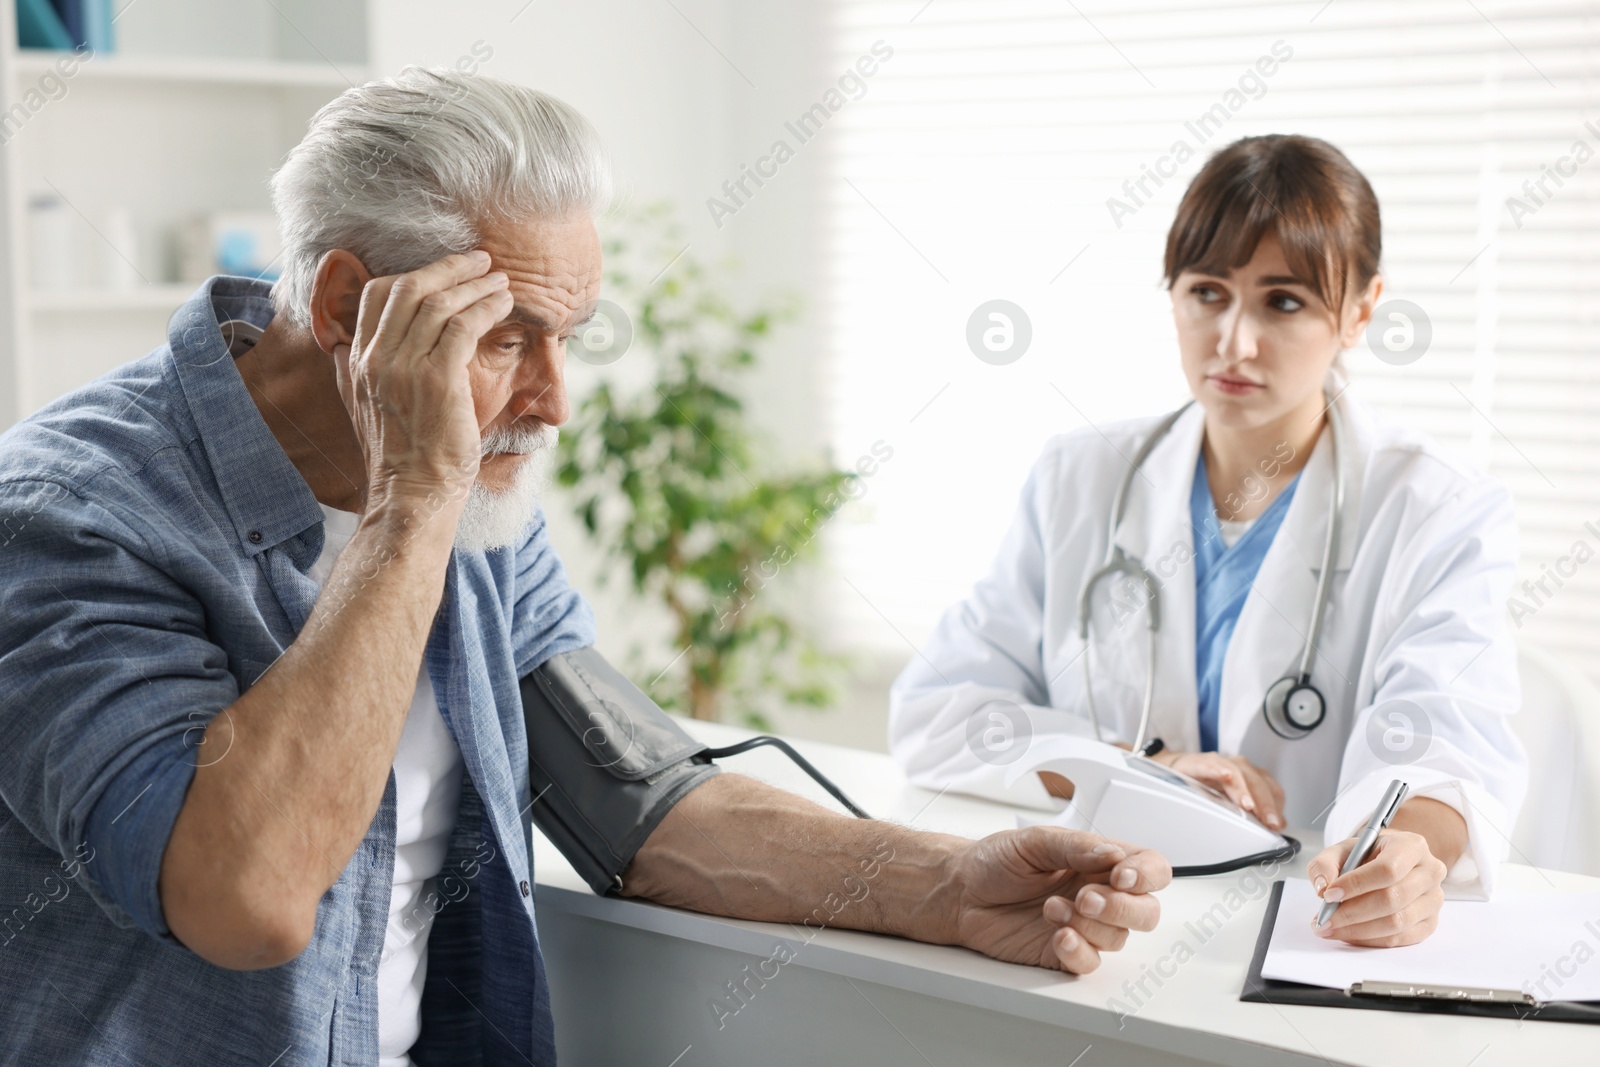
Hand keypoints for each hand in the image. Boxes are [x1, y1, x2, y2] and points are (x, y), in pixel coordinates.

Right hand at [336, 250, 512, 506]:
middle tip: (482, 261)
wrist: (412, 496)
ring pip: (439, 302)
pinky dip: (485, 307)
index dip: (414, 274)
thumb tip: (346, 348)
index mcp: (358, 361)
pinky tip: (503, 305)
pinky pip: (462, 325)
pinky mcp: (437, 380)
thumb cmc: (401, 457)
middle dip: (449, 267)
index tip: (446, 270)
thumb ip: (356, 373)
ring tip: (501, 282)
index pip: (375, 294)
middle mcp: (376, 358)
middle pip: (408, 287)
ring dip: (475, 285)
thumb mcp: (363, 408)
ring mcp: (404, 368)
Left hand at [948, 825, 1170, 973]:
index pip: (1149, 869)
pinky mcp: (1064, 953)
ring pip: (1118, 938)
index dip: (1147, 875)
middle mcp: (1098, 894)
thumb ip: (1074, 846)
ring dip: (1090, 926)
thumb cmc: (995, 861)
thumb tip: (1112, 854)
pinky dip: (1079, 952)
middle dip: (1123, 908)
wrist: (961, 892)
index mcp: (1098, 862)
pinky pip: (1090, 963)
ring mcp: (1084, 927)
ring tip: (1051, 909)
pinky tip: (1058, 937)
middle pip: (1146, 911)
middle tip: (1086, 899)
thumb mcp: (1033, 841)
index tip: (1122, 876)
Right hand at [1152, 750, 1284, 829]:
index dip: (1276, 806)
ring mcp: (1219, 762)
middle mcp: (1239, 766)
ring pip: (1237, 773)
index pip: (1270, 788)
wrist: (1180, 768)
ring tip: (1248, 805)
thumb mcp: (1235, 800)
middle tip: (1269, 822)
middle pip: (1257, 782)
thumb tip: (1280, 824)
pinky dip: (1217, 769)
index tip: (1276, 826)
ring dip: (1244, 790)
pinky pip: (1209, 765)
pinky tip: (1224, 775)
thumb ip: (1258, 811)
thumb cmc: (1210, 784)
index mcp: (1251, 775)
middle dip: (1265, 803)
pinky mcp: (1198, 762)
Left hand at [1306, 830, 1446, 946]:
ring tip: (1330, 928)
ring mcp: (1433, 900)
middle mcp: (1429, 872)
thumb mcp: (1343, 850)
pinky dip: (1370, 940)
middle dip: (1352, 913)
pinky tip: (1348, 935)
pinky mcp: (1430, 923)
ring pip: (1397, 923)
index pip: (1387, 870)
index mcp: (1411, 846)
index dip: (1356, 885)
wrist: (1391, 862)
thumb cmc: (1368, 855)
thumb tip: (1322, 887)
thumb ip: (1325, 863)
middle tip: (1324, 919)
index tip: (1329, 894)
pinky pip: (1401, 938)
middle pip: (1392, 899)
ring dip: (1358, 930)